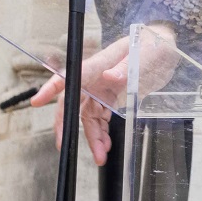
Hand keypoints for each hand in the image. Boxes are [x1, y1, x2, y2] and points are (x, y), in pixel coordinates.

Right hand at [30, 23, 181, 165]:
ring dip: (91, 137)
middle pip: (73, 103)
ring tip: (100, 155)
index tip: (36, 101)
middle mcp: (95, 78)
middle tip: (64, 144)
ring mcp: (101, 89)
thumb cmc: (152, 45)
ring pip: (87, 116)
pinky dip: (101, 133)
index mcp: (98, 64)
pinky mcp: (110, 97)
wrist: (165, 48)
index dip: (51, 88)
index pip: (71, 75)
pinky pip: (100, 118)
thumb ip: (125, 67)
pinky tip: (105, 145)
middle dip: (67, 125)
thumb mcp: (144, 54)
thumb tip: (109, 76)